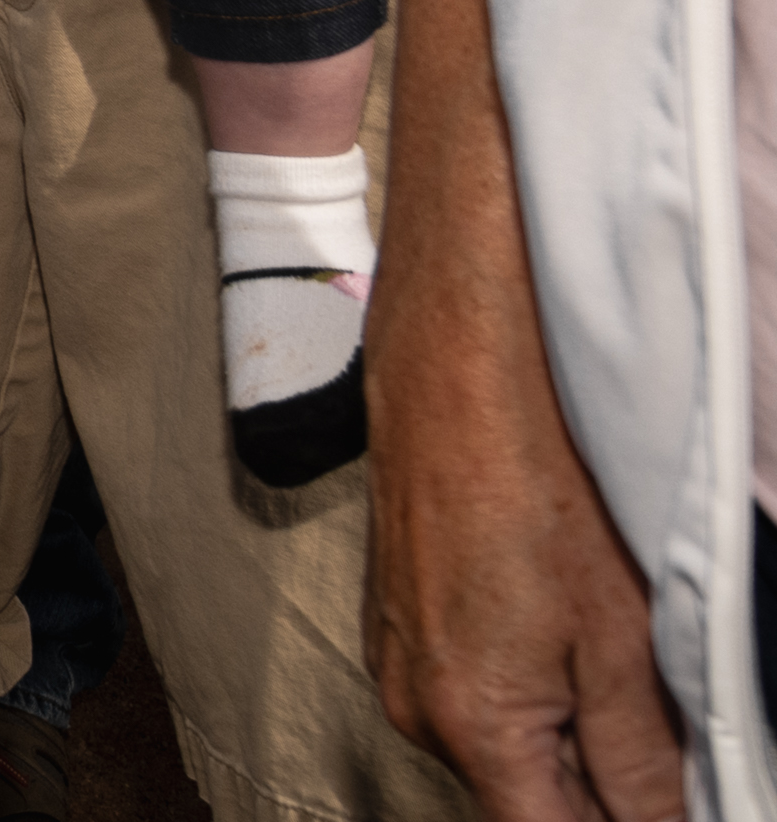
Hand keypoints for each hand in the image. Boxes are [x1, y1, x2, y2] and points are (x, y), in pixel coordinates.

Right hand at [374, 0, 692, 818]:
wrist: (464, 329)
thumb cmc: (539, 460)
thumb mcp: (627, 633)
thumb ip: (645, 763)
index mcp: (470, 723)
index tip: (701, 801)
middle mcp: (417, 700)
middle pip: (537, 802)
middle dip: (621, 793)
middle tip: (693, 732)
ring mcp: (403, 649)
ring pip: (519, 743)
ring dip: (590, 736)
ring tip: (651, 670)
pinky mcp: (409, 605)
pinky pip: (489, 684)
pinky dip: (551, 681)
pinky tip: (595, 628)